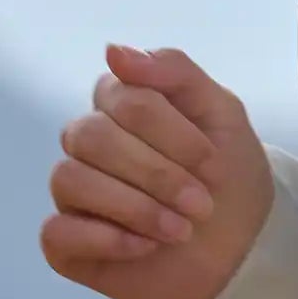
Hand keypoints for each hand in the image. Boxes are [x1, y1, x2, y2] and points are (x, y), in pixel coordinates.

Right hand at [40, 43, 274, 298]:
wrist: (240, 244)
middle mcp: (88, 140)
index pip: (124, 97)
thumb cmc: (228, 171)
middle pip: (93, 137)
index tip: (213, 162)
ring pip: (70, 180)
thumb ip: (173, 71)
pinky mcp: (65, 241)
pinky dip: (106, 240)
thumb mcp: (220, 111)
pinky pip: (56, 232)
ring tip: (180, 230)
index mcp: (120, 101)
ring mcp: (73, 190)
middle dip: (156, 174)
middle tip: (201, 204)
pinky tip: (146, 247)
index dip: (171, 132)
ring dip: (135, 208)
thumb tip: (112, 51)